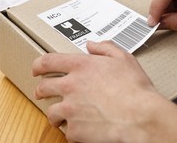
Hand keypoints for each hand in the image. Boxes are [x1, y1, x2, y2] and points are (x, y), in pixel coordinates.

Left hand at [32, 41, 176, 142]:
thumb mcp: (124, 59)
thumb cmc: (135, 89)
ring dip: (56, 114)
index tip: (36, 69)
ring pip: (51, 112)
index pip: (48, 61)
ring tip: (62, 116)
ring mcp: (70, 109)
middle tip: (43, 93)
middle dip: (41, 91)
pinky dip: (72, 131)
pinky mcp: (74, 130)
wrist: (140, 117)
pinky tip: (81, 128)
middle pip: (44, 88)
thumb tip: (92, 45)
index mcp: (81, 67)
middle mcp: (71, 86)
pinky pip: (66, 131)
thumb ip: (105, 48)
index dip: (38, 65)